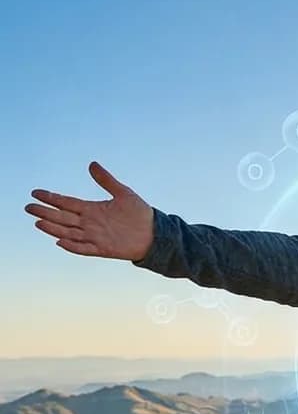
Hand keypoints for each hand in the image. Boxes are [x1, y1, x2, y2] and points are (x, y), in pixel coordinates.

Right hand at [25, 162, 154, 260]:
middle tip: (28, 207)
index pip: (67, 202)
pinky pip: (84, 248)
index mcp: (92, 209)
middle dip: (45, 212)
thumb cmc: (140, 213)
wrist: (155, 233)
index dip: (51, 198)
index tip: (35, 193)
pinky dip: (72, 246)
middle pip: (63, 217)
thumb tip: (92, 164)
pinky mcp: (103, 249)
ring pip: (68, 232)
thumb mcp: (123, 193)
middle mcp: (90, 223)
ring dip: (53, 228)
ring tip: (38, 222)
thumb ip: (106, 180)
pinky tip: (60, 241)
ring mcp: (95, 236)